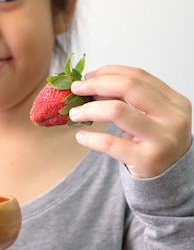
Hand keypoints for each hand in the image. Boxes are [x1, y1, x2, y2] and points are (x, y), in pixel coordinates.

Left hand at [69, 65, 191, 178]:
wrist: (169, 177)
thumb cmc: (154, 141)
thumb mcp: (149, 116)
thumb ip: (127, 99)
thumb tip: (91, 84)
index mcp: (175, 102)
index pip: (138, 76)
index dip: (108, 72)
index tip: (87, 76)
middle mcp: (173, 118)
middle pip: (129, 87)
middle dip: (96, 84)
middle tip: (76, 89)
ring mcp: (162, 139)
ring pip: (117, 111)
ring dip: (89, 109)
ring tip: (74, 113)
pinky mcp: (147, 160)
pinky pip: (110, 143)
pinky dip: (90, 138)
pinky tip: (81, 136)